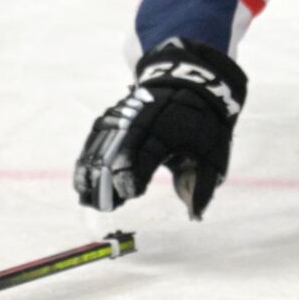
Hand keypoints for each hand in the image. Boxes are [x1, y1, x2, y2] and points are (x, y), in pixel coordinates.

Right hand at [74, 39, 246, 218]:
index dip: (132, 177)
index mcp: (167, 131)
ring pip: (100, 145)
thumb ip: (203, 185)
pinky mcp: (114, 115)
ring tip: (87, 198)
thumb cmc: (206, 124)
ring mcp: (124, 116)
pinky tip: (83, 180)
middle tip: (105, 206)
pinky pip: (95, 138)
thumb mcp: (215, 153)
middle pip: (115, 152)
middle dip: (107, 181)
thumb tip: (194, 216)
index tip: (130, 195)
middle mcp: (140, 121)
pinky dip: (87, 159)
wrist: (192, 82)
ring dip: (91, 173)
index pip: (142, 156)